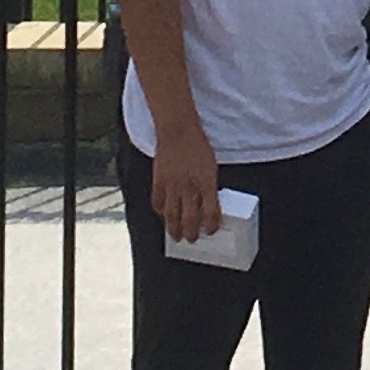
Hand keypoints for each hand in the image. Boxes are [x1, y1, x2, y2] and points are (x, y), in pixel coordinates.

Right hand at [151, 125, 221, 240]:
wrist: (178, 131)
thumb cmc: (198, 146)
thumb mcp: (211, 166)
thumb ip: (209, 186)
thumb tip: (208, 205)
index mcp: (207, 182)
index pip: (212, 212)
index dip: (212, 225)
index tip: (211, 230)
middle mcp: (189, 186)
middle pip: (190, 219)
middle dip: (191, 233)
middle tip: (192, 239)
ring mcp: (172, 185)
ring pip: (172, 216)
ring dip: (174, 229)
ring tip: (176, 236)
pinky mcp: (158, 182)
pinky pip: (158, 203)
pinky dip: (161, 212)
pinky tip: (164, 215)